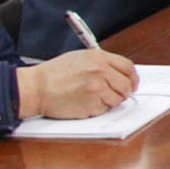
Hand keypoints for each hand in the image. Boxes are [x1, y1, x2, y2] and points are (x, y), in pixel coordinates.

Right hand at [18, 49, 136, 119]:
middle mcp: (100, 71)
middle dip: (124, 92)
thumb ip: (102, 64)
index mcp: (99, 58)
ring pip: (117, 100)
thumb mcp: (80, 58)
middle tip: (117, 95)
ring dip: (109, 101)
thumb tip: (120, 74)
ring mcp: (97, 88)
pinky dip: (97, 109)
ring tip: (92, 97)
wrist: (37, 87)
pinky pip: (104, 110)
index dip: (132, 77)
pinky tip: (83, 102)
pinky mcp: (91, 104)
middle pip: (126, 85)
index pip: (128, 67)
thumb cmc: (55, 74)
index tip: (131, 84)